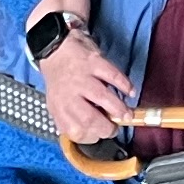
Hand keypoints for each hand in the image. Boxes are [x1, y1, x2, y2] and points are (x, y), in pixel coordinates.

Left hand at [36, 27, 139, 148]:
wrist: (53, 47)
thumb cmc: (60, 78)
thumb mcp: (56, 102)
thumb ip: (69, 118)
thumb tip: (88, 135)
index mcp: (59, 108)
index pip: (75, 131)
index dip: (92, 137)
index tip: (101, 135)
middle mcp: (69, 94)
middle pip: (89, 119)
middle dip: (107, 128)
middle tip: (115, 128)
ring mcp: (82, 77)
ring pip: (102, 97)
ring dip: (119, 109)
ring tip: (127, 115)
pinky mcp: (93, 62)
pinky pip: (112, 75)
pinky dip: (125, 85)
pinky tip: (130, 92)